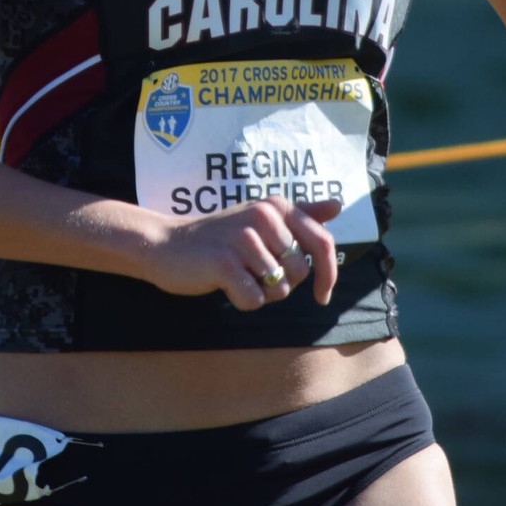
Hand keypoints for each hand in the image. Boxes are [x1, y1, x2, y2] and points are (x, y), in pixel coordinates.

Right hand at [146, 195, 341, 311]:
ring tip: (236, 274)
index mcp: (276, 206)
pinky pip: (255, 300)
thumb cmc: (220, 237)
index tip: (322, 295)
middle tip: (253, 271)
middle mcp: (263, 216)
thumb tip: (339, 204)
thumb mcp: (261, 219)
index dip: (329, 275)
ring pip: (280, 289)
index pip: (323, 243)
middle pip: (301, 272)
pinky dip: (243, 301)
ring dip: (261, 292)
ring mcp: (243, 239)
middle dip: (283, 283)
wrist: (167, 244)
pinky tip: (224, 285)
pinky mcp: (224, 262)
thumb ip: (301, 214)